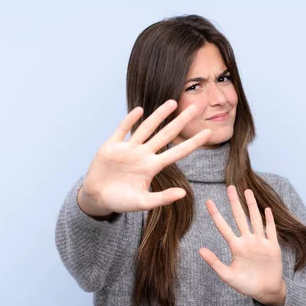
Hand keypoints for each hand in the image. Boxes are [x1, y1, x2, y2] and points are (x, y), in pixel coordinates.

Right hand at [79, 100, 211, 213]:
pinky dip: (130, 120)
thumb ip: (162, 198)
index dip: (193, 142)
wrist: (97, 197)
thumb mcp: (142, 203)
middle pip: (166, 134)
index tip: (209, 133)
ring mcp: (128, 149)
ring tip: (172, 102)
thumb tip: (184, 194)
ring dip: (159, 115)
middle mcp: (143, 154)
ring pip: (146, 128)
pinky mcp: (111, 146)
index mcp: (152, 167)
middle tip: (196, 107)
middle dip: (181, 121)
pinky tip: (140, 110)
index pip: (178, 152)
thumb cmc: (121, 201)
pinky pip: (122, 130)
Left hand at [199, 185, 286, 305]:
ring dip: (252, 205)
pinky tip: (266, 209)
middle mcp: (247, 241)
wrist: (266, 292)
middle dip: (235, 202)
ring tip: (247, 191)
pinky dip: (269, 220)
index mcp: (236, 247)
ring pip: (255, 219)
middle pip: (240, 217)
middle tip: (230, 187)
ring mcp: (260, 242)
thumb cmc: (246, 285)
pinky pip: (270, 230)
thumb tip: (200, 250)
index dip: (216, 214)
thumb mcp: (227, 276)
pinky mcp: (273, 247)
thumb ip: (214, 262)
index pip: (223, 227)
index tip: (208, 201)